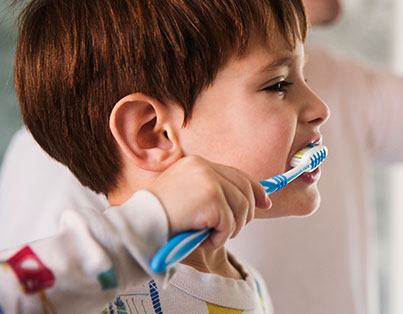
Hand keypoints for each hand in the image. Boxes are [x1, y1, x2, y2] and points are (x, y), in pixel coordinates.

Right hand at [148, 155, 270, 248]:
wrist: (137, 227)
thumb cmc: (157, 218)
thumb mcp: (185, 197)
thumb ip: (210, 194)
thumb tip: (245, 202)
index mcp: (197, 164)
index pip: (236, 174)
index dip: (254, 189)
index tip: (265, 202)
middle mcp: (204, 167)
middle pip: (244, 190)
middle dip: (247, 213)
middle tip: (235, 229)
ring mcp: (209, 182)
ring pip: (241, 209)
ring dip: (229, 230)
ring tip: (208, 236)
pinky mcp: (212, 199)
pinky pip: (230, 224)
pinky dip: (219, 238)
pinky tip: (201, 239)